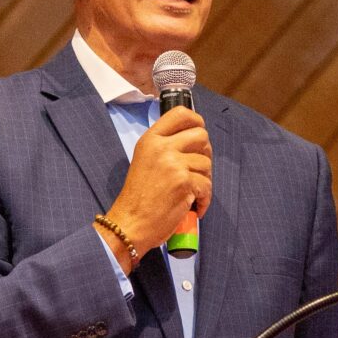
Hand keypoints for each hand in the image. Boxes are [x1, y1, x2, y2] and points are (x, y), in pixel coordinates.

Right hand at [109, 107, 209, 256]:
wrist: (130, 223)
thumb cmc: (138, 198)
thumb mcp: (145, 161)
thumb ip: (165, 147)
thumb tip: (194, 141)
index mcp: (151, 139)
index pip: (180, 113)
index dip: (196, 121)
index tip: (199, 133)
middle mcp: (162, 147)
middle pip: (201, 135)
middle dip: (205, 153)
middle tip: (198, 169)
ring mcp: (174, 164)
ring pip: (207, 163)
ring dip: (205, 180)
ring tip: (193, 192)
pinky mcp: (184, 182)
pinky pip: (207, 185)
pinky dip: (205, 199)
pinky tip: (195, 207)